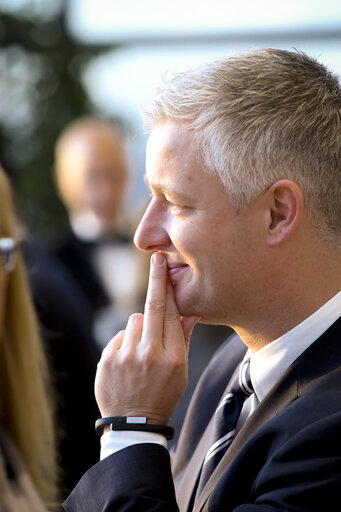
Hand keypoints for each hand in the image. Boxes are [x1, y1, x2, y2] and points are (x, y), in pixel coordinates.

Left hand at [95, 252, 199, 424]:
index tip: (165, 265)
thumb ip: (183, 339)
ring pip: (134, 321)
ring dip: (140, 327)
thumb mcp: (181, 372)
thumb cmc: (162, 394)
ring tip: (141, 351)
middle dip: (156, 279)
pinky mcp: (108, 359)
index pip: (172, 313)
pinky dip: (125, 341)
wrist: (133, 423)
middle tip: (156, 258)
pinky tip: (128, 360)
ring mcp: (126, 356)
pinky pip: (119, 335)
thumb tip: (190, 310)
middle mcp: (149, 354)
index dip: (168, 287)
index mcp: (172, 357)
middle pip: (153, 306)